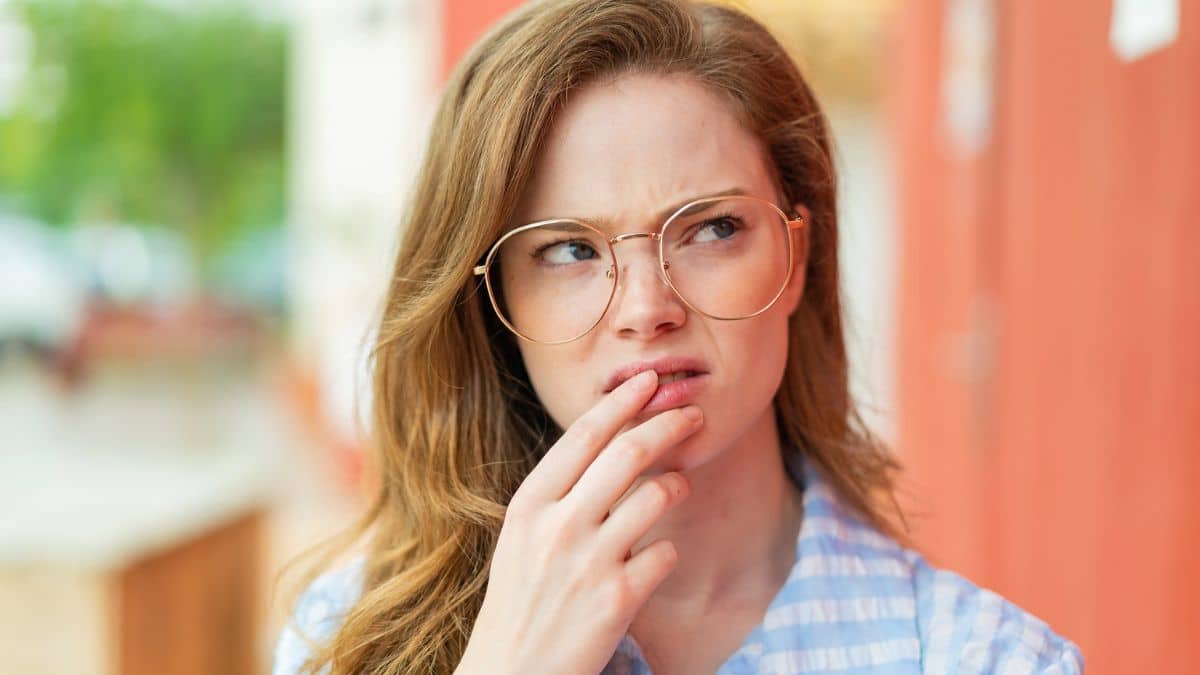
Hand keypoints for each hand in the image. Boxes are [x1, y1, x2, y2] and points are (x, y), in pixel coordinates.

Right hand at [455, 370, 701, 674]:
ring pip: (655, 495)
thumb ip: (558, 494)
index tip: (648, 380)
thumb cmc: (520, 600)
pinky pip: (664, 553)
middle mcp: (557, 526)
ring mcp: (588, 563)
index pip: (583, 434)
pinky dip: (667, 549)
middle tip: (692, 414)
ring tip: (679, 483)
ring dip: (676, 483)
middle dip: (668, 425)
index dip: (622, 400)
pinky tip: (656, 555)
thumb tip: (606, 444)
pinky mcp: (618, 600)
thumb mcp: (521, 538)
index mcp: (529, 504)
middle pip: (628, 452)